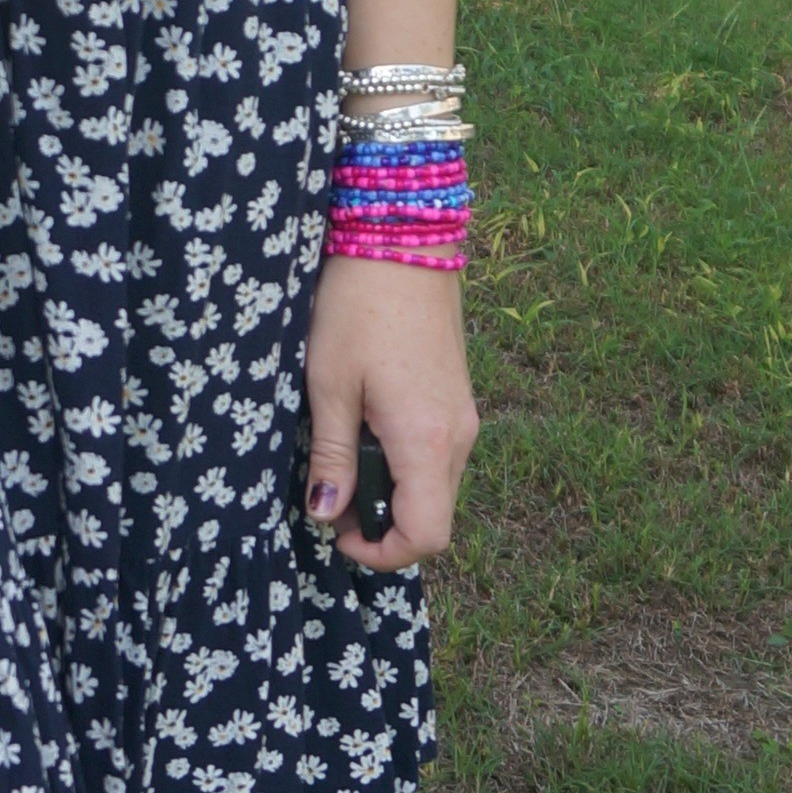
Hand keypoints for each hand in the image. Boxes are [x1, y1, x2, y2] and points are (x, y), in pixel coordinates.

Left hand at [302, 255, 477, 575]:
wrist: (402, 239)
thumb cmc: (356, 306)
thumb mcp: (328, 384)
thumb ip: (332, 455)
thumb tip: (328, 513)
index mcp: (426, 441)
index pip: (426, 535)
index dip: (382, 552)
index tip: (337, 534)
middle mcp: (457, 436)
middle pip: (433, 516)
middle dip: (382, 523)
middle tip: (330, 495)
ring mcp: (463, 416)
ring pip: (435, 485)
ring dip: (392, 491)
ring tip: (341, 457)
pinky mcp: (457, 397)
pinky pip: (437, 453)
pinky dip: (404, 462)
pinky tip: (365, 429)